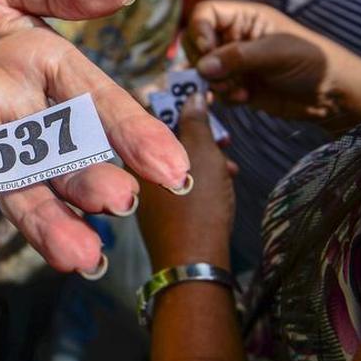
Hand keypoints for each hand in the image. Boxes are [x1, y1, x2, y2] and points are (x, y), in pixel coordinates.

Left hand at [0, 0, 190, 277]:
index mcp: (51, 76)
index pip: (99, 106)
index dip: (135, 136)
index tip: (174, 171)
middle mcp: (21, 119)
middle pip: (61, 159)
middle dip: (88, 184)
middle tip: (117, 206)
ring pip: (11, 185)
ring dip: (39, 222)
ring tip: (71, 257)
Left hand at [138, 94, 232, 270]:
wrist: (195, 264)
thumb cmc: (198, 204)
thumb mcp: (202, 153)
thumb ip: (195, 122)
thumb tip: (192, 96)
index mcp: (132, 151)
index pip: (152, 116)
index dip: (181, 107)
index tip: (205, 105)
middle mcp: (129, 171)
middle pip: (163, 141)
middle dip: (198, 138)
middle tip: (225, 140)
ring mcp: (141, 195)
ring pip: (173, 165)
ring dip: (204, 161)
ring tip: (231, 167)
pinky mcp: (156, 215)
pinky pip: (175, 187)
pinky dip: (198, 182)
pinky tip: (222, 187)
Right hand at [185, 0, 360, 128]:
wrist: (333, 95)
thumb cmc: (312, 62)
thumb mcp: (276, 53)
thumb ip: (238, 57)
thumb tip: (202, 66)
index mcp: (245, 18)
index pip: (205, 14)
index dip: (199, 32)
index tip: (208, 53)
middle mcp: (235, 37)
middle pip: (197, 44)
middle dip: (205, 63)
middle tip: (223, 78)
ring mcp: (236, 62)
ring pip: (203, 69)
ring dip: (215, 82)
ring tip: (239, 90)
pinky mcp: (238, 84)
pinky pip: (215, 88)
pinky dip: (224, 95)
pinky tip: (245, 98)